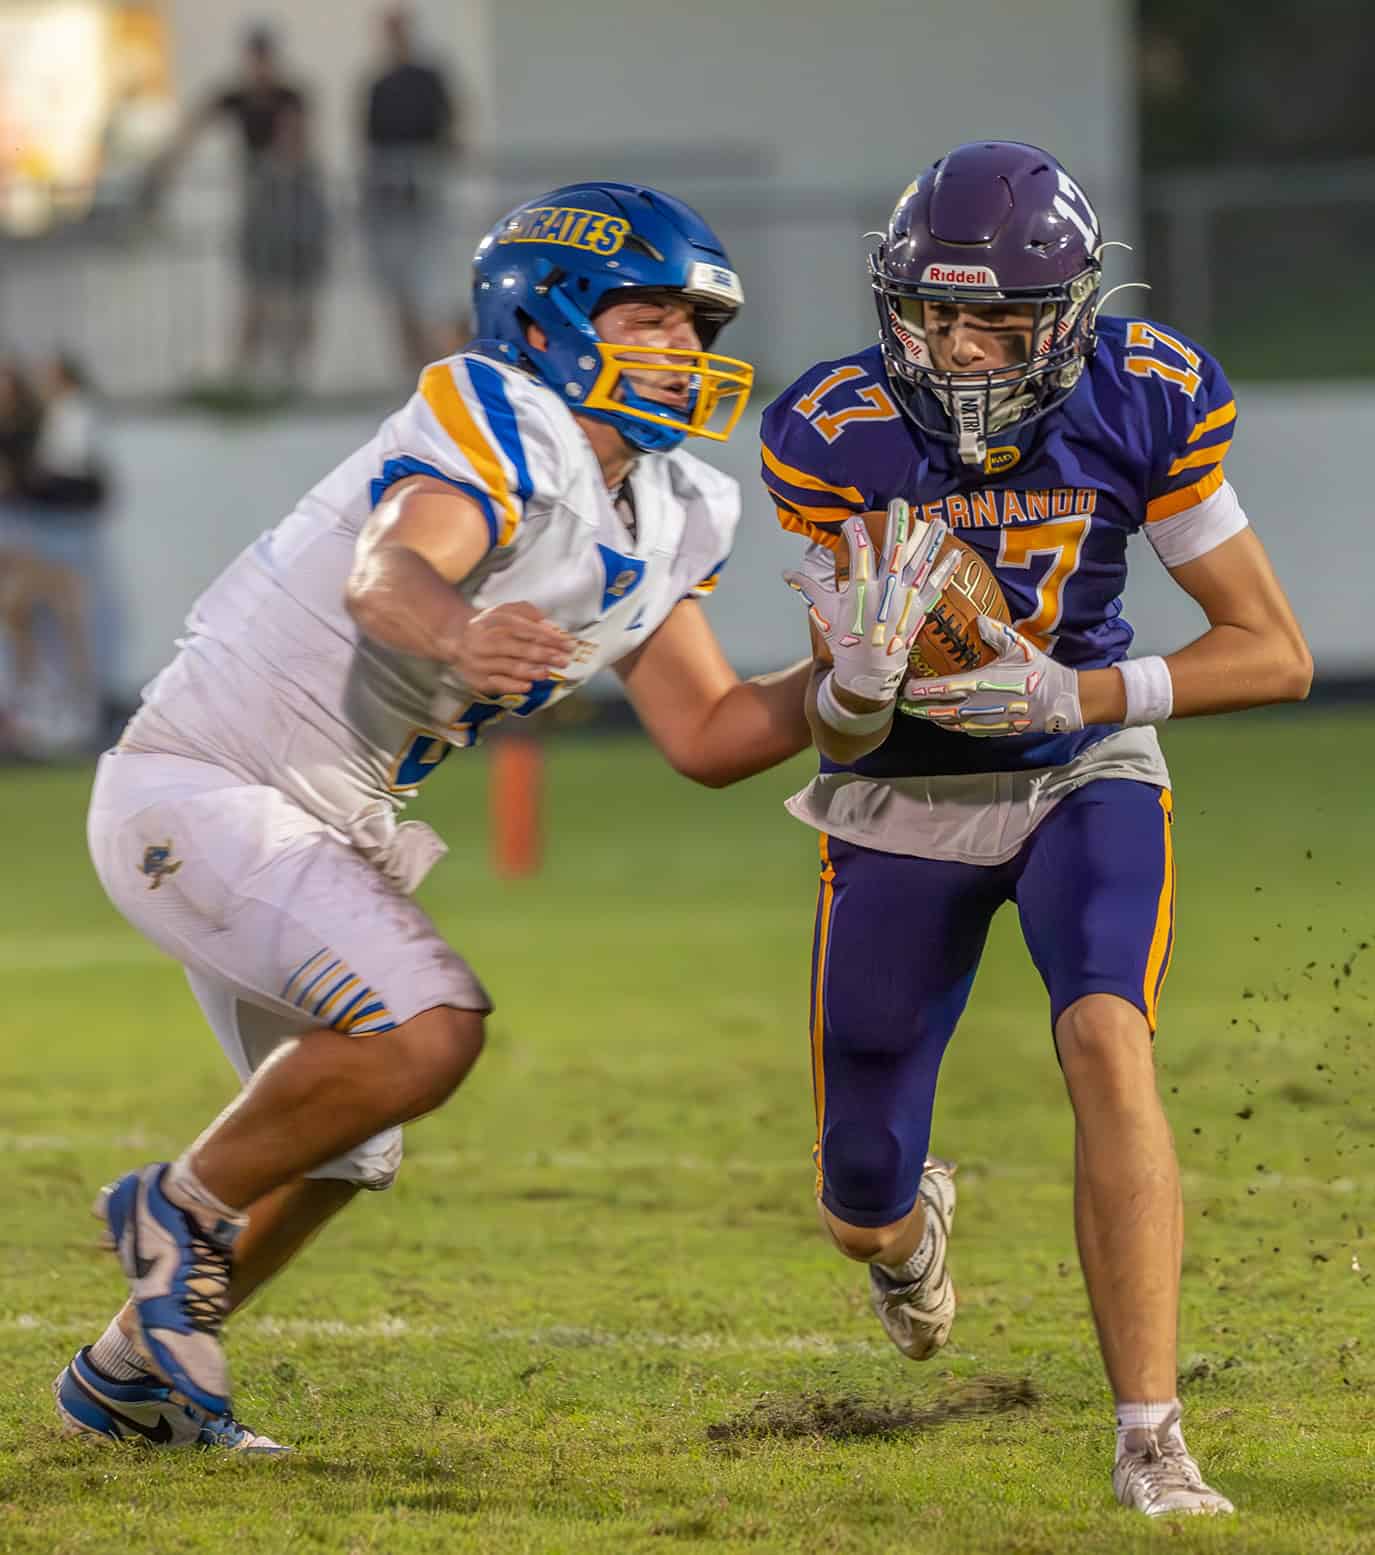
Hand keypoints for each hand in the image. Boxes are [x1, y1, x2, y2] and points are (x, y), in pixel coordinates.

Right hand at [443, 601, 572, 697]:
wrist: (455, 638)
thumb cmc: (489, 625)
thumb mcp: (505, 610)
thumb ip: (528, 613)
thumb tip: (550, 626)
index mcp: (497, 622)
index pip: (528, 630)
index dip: (550, 638)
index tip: (568, 644)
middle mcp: (489, 641)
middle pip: (521, 649)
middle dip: (546, 655)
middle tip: (564, 660)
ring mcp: (483, 661)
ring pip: (510, 667)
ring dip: (532, 671)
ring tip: (548, 672)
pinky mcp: (478, 679)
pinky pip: (497, 684)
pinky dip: (513, 685)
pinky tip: (528, 686)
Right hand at [783, 501, 958, 702]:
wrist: (868, 673)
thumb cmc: (845, 641)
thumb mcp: (824, 613)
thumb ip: (808, 588)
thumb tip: (786, 573)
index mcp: (861, 589)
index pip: (859, 550)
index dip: (855, 531)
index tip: (852, 522)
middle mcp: (886, 590)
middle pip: (895, 548)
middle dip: (897, 522)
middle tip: (899, 502)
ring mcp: (906, 599)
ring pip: (921, 562)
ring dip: (931, 540)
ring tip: (938, 520)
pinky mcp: (920, 609)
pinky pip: (936, 586)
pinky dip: (946, 570)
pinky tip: (956, 554)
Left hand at [898, 617, 1083, 735]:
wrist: (1059, 699)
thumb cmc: (1037, 670)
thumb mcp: (1017, 646)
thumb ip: (995, 632)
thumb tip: (978, 620)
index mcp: (978, 683)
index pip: (939, 688)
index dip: (919, 690)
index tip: (905, 688)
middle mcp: (976, 705)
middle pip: (936, 711)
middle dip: (918, 708)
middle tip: (902, 704)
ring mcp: (982, 721)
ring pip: (948, 723)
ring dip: (931, 718)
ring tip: (918, 711)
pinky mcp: (991, 730)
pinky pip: (963, 730)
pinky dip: (950, 725)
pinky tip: (944, 721)